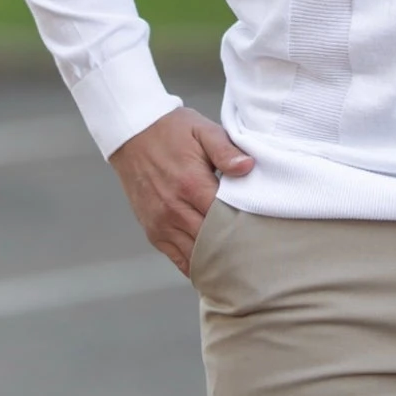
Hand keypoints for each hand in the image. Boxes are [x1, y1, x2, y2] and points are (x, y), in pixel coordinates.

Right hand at [109, 107, 254, 274]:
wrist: (132, 134)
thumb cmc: (172, 131)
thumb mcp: (202, 130)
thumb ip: (226, 150)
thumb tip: (248, 167)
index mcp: (191, 184)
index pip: (226, 217)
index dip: (247, 225)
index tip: (264, 229)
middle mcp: (174, 209)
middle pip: (213, 242)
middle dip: (236, 247)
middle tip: (259, 251)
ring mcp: (162, 224)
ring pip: (196, 256)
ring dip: (218, 259)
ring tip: (241, 263)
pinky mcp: (153, 232)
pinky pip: (178, 259)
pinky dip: (196, 265)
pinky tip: (215, 266)